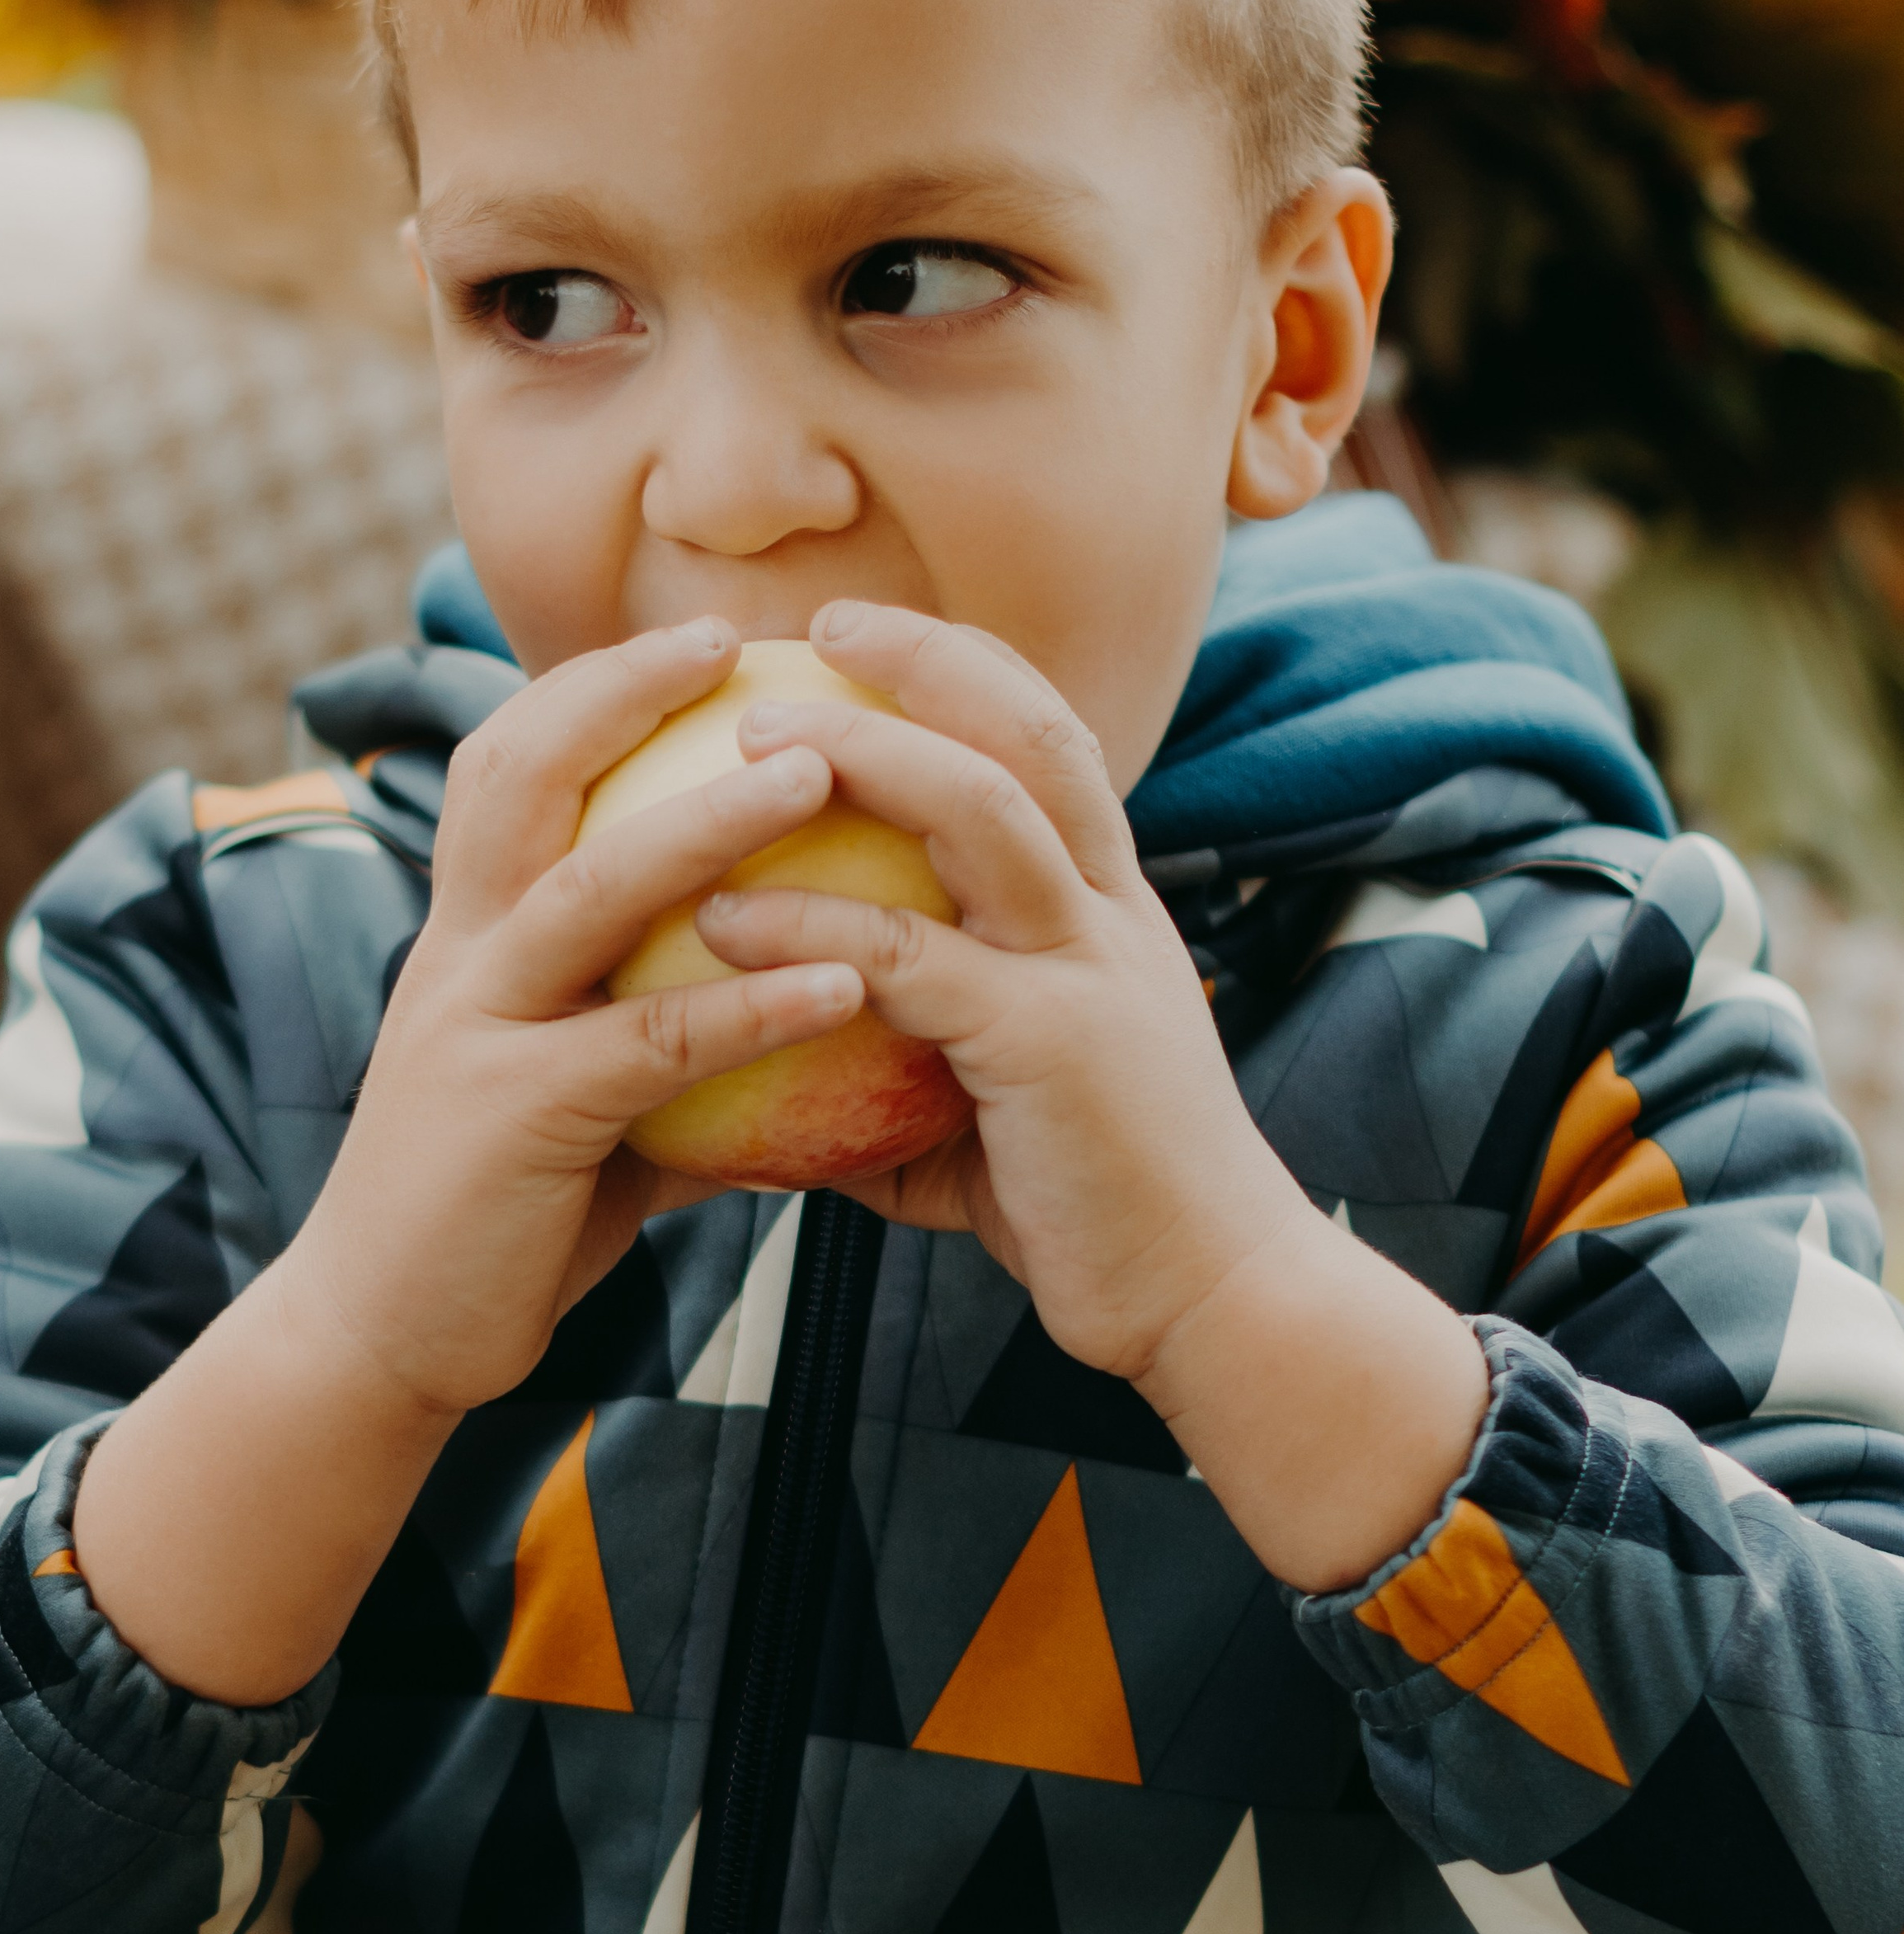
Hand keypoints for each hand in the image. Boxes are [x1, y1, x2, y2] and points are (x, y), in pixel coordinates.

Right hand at [283, 617, 865, 1421]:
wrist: (377, 1341)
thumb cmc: (494, 1215)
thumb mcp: (571, 1097)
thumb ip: (654, 1037)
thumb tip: (787, 1005)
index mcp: (467, 934)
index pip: (509, 761)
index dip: (595, 685)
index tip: (699, 636)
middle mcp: (459, 955)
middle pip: (526, 773)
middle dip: (626, 692)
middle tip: (743, 642)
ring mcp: (478, 1029)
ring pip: (591, 887)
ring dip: (707, 820)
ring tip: (817, 771)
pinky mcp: (515, 1119)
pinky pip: (650, 1044)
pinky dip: (752, 1003)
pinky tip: (848, 984)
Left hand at [696, 602, 1486, 1585]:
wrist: (1212, 1303)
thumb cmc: (1094, 1214)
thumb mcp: (994, 1115)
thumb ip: (906, 1068)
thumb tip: (784, 1065)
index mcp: (1106, 912)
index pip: (1048, 740)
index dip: (962, 672)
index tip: (862, 641)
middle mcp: (1109, 914)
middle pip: (1028, 729)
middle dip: (924, 659)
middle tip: (810, 630)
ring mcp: (1088, 970)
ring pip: (980, 807)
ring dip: (862, 753)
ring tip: (747, 737)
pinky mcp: (1049, 1045)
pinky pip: (911, 959)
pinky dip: (810, 928)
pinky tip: (720, 920)